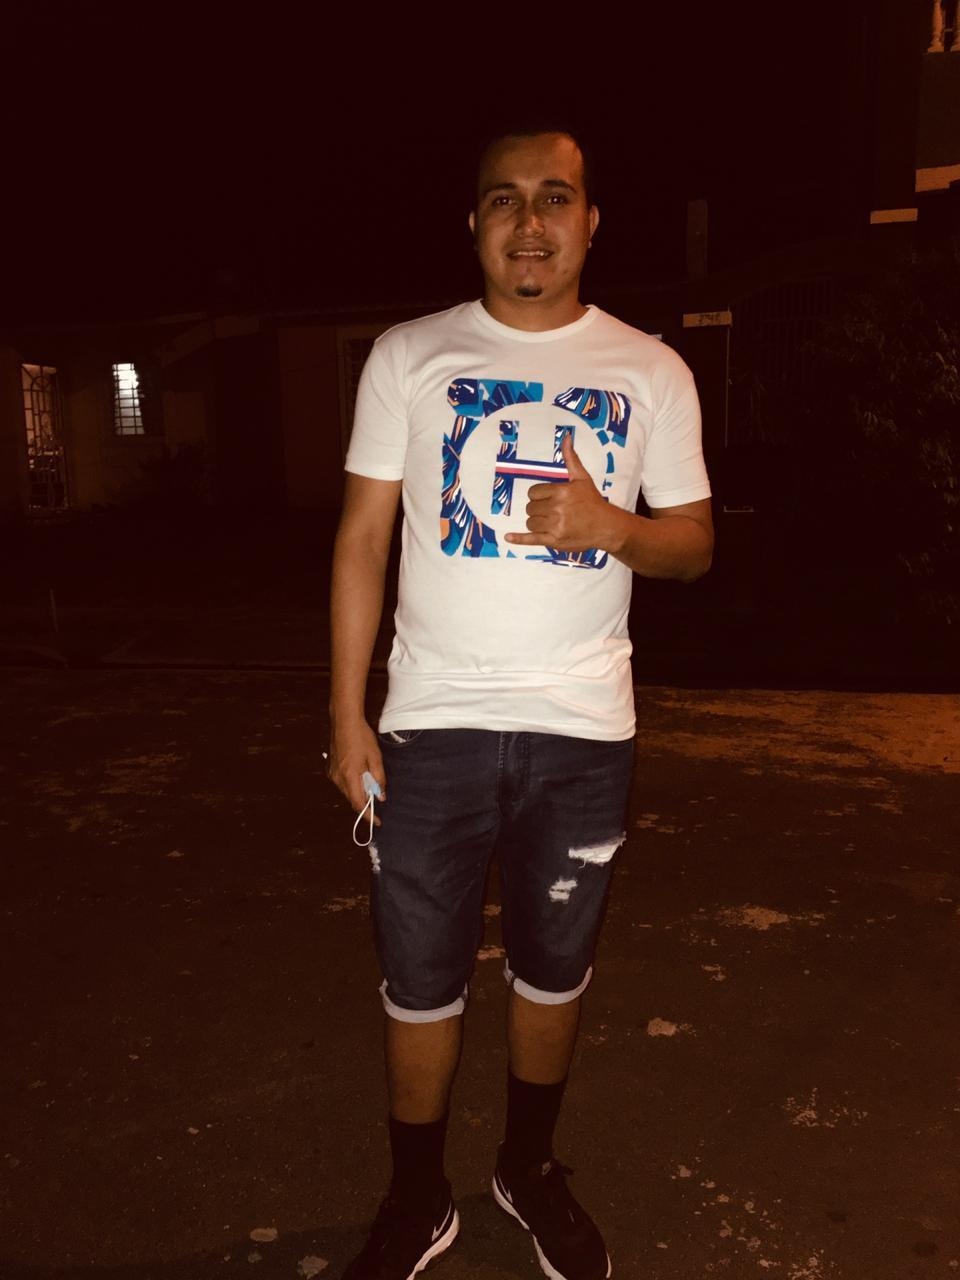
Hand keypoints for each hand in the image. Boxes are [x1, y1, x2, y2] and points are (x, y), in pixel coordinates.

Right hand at [327, 719, 385, 823]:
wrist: (344, 721)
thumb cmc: (361, 737)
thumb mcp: (376, 758)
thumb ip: (379, 779)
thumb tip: (380, 796)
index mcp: (350, 776)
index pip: (358, 804)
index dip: (368, 816)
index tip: (377, 822)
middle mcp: (338, 778)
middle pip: (352, 799)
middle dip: (365, 801)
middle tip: (378, 795)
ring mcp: (332, 773)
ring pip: (347, 791)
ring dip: (358, 791)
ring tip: (369, 780)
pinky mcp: (330, 768)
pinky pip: (342, 783)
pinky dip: (352, 783)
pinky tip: (359, 773)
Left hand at [503, 433, 616, 551]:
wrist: (606, 526)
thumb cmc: (593, 501)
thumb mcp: (582, 477)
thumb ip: (571, 458)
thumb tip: (566, 437)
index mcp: (561, 492)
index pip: (533, 493)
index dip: (539, 495)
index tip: (549, 499)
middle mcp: (557, 509)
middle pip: (530, 508)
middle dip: (538, 508)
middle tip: (553, 511)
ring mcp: (555, 526)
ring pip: (530, 522)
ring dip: (536, 522)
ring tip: (551, 522)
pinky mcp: (554, 541)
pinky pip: (531, 539)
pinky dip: (519, 539)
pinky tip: (508, 537)